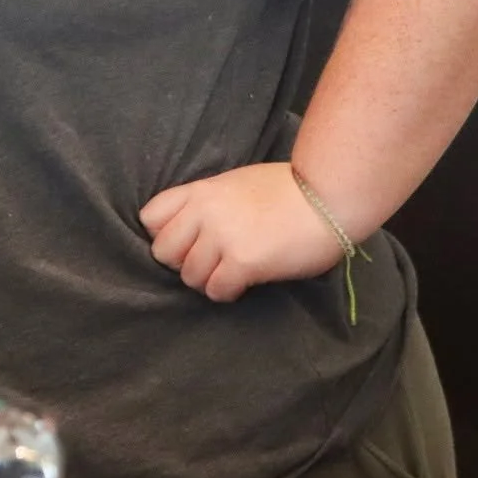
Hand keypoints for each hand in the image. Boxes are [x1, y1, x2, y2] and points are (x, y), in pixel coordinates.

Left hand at [139, 163, 343, 301]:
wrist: (328, 196)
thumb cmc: (288, 189)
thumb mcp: (235, 184)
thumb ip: (208, 203)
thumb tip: (192, 228)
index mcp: (199, 191)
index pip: (149, 217)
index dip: (164, 235)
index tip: (186, 241)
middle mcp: (203, 213)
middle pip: (163, 252)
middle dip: (183, 263)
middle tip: (208, 263)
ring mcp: (222, 237)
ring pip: (189, 276)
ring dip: (207, 281)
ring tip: (228, 274)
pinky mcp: (243, 262)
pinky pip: (216, 290)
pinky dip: (226, 292)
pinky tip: (242, 284)